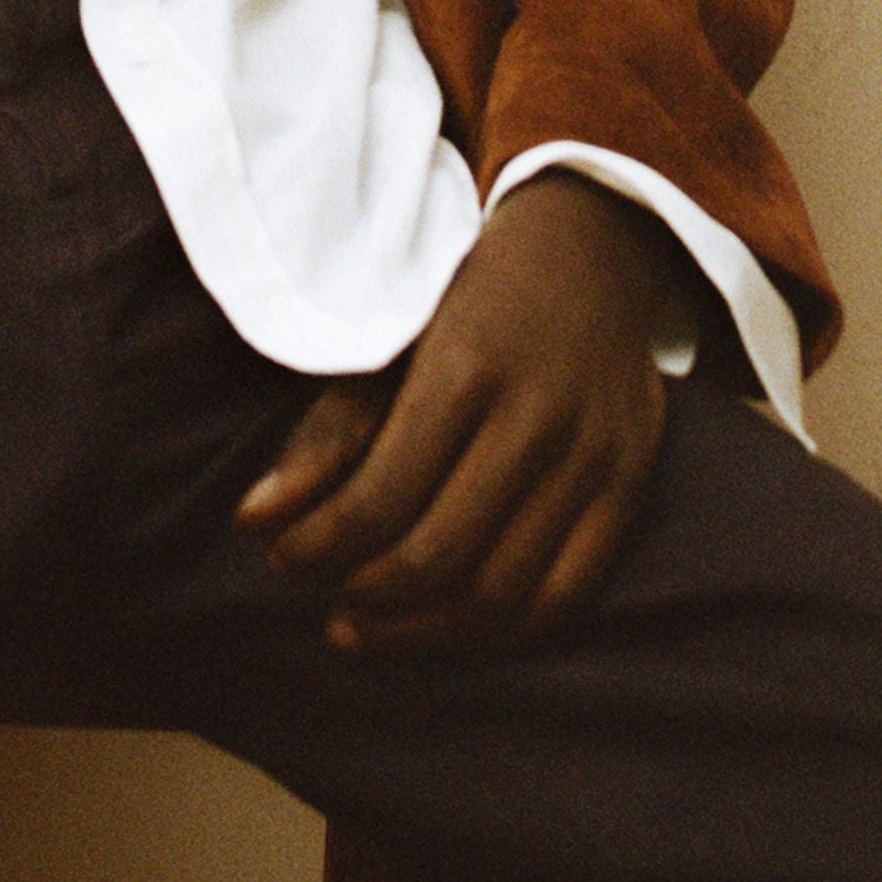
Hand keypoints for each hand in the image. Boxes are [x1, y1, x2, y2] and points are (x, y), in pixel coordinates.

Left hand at [234, 174, 682, 653]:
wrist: (590, 250)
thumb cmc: (471, 297)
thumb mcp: (394, 334)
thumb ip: (327, 430)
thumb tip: (253, 522)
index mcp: (464, 366)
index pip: (379, 500)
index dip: (320, 548)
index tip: (284, 557)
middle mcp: (535, 416)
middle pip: (436, 557)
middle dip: (365, 594)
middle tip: (328, 598)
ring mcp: (591, 457)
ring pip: (500, 596)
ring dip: (423, 632)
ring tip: (372, 624)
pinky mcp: (629, 487)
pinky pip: (564, 598)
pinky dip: (500, 630)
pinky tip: (450, 626)